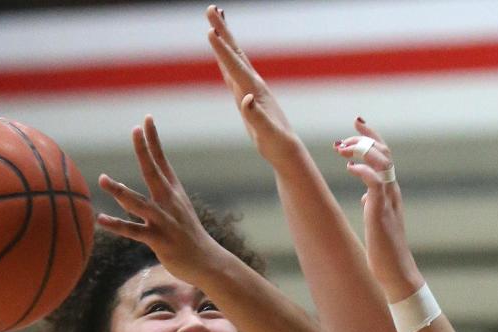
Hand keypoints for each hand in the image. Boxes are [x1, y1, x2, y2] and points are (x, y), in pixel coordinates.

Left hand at [97, 116, 223, 282]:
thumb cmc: (187, 238)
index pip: (162, 161)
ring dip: (120, 191)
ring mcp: (164, 221)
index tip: (146, 118)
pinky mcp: (159, 240)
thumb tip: (123, 201)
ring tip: (102, 179)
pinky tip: (100, 219)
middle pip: (153, 173)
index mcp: (173, 193)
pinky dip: (116, 226)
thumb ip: (146, 205)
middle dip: (143, 151)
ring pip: (138, 203)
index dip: (153, 141)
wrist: (208, 262)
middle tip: (134, 130)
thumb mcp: (171, 216)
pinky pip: (133, 231)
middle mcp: (169, 203)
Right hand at [206, 5, 300, 166]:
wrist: (287, 151)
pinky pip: (234, 72)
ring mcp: (250, 89)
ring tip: (217, 19)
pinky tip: (223, 53)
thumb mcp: (267, 133)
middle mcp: (253, 85)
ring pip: (235, 59)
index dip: (222, 50)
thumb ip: (257, 116)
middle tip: (211, 8)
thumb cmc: (278, 145)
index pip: (235, 66)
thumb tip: (247, 99)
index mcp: (255, 91)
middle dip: (223, 31)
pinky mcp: (248, 96)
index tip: (209, 31)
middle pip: (235, 53)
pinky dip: (227, 59)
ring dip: (225, 39)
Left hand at [333, 120, 423, 299]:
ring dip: (361, 150)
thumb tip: (366, 197)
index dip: (372, 137)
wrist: (395, 271)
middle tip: (342, 140)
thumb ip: (374, 204)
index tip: (358, 123)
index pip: (384, 156)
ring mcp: (388, 200)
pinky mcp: (381, 211)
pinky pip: (375, 182)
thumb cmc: (385, 250)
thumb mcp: (377, 221)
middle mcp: (392, 191)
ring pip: (381, 162)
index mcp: (391, 191)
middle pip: (384, 152)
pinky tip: (350, 168)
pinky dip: (363, 170)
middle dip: (363, 140)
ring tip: (342, 149)